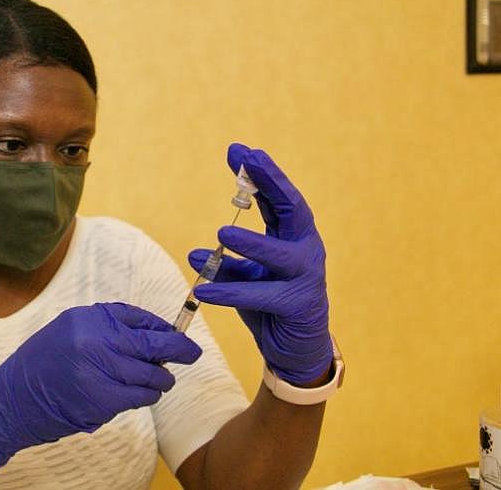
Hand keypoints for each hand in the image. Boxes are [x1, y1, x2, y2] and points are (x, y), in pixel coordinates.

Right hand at [0, 302, 201, 470]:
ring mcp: (99, 371)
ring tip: (160, 380)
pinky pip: (140, 396)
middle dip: (178, 349)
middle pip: (151, 343)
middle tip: (192, 353)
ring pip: (151, 374)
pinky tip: (144, 393)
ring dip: (161, 378)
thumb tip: (151, 331)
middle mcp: (95, 340)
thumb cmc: (42, 363)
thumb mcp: (69, 329)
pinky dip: (147, 395)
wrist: (12, 399)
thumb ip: (106, 326)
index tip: (175, 332)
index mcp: (87, 318)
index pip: (136, 317)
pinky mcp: (102, 400)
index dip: (161, 326)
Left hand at [189, 144, 331, 385]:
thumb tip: (193, 253)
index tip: (239, 150)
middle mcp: (304, 250)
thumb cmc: (270, 307)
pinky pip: (263, 296)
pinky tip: (204, 290)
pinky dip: (232, 292)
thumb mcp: (245, 278)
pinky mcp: (299, 306)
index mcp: (292, 237)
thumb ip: (225, 263)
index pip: (276, 198)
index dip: (260, 173)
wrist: (294, 350)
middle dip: (271, 182)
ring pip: (281, 255)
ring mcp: (306, 278)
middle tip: (249, 160)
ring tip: (221, 234)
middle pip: (293, 209)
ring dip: (251, 243)